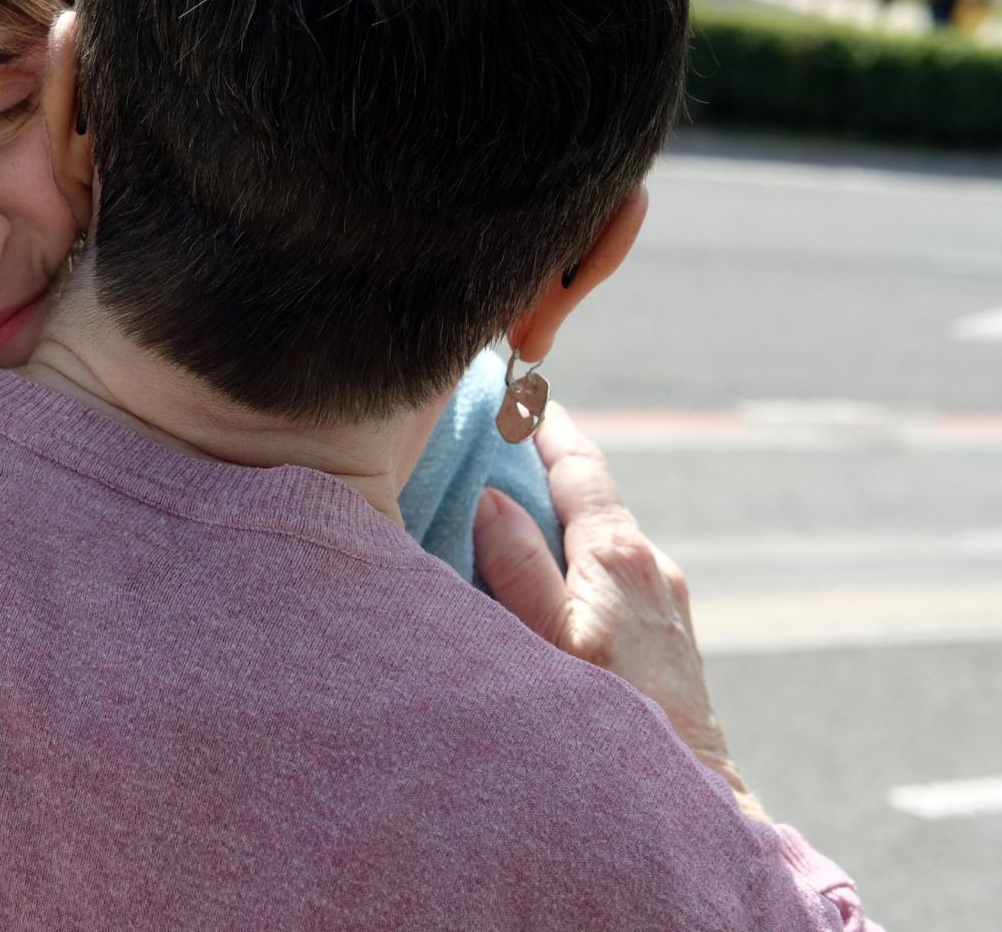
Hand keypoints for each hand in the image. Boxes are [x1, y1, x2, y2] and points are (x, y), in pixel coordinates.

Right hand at [472, 402, 767, 822]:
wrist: (690, 790)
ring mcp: (666, 600)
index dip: (548, 427)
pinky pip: (615, 575)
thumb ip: (517, 565)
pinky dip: (578, 559)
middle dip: (549, 470)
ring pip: (604, 540)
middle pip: (593, 499)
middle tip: (501, 441)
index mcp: (618, 554)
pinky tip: (554, 581)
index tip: (522, 390)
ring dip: (563, 520)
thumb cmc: (613, 718)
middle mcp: (651, 565)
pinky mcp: (668, 633)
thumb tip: (491, 496)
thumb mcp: (549, 637)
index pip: (580, 468)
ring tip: (515, 510)